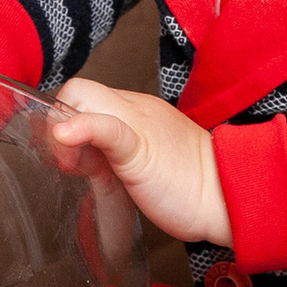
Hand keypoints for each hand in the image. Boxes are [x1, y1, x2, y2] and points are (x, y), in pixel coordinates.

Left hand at [47, 79, 231, 250]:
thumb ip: (115, 154)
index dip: (65, 120)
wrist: (230, 196)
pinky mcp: (140, 149)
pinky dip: (81, 127)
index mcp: (136, 110)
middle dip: (56, 123)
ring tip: (76, 167)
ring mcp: (137, 125)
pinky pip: (107, 126)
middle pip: (78, 90)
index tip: (71, 159)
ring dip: (61, 131)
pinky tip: (66, 137)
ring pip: (84, 99)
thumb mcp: (145, 161)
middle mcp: (133, 109)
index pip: (84, 94)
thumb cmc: (191, 186)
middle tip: (69, 163)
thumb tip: (86, 160)